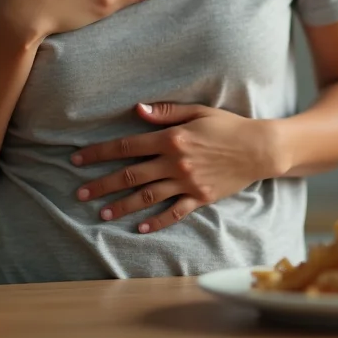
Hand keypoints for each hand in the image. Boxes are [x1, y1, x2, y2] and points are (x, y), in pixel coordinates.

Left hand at [70, 103, 278, 233]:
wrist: (259, 148)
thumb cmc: (228, 125)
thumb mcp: (197, 111)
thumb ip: (166, 112)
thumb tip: (136, 110)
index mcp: (172, 138)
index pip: (127, 146)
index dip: (99, 153)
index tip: (78, 159)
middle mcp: (175, 162)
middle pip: (130, 175)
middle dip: (102, 184)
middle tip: (80, 194)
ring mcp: (187, 183)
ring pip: (147, 196)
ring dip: (122, 206)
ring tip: (102, 214)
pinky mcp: (200, 198)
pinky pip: (174, 212)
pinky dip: (156, 221)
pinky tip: (140, 228)